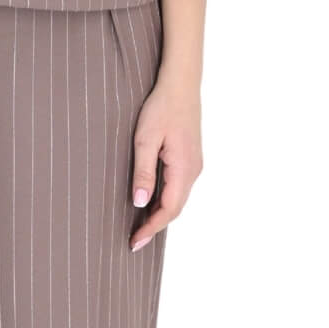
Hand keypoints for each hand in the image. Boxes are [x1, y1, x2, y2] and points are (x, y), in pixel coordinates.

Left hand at [128, 77, 201, 249]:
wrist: (181, 85)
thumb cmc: (161, 107)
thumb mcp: (145, 139)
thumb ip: (143, 172)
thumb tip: (140, 202)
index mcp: (184, 168)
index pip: (169, 209)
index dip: (152, 228)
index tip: (135, 241)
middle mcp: (194, 170)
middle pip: (175, 208)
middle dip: (155, 226)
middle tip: (134, 240)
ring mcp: (194, 165)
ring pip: (178, 199)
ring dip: (160, 214)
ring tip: (140, 226)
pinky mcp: (190, 159)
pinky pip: (179, 187)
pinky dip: (165, 200)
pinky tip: (151, 202)